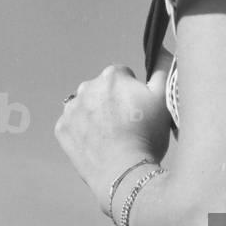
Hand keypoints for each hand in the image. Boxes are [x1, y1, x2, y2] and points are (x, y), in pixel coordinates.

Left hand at [54, 65, 170, 214]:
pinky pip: (72, 125)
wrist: (123, 173)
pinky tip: (96, 144)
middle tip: (126, 125)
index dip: (133, 93)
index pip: (123, 76)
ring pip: (85, 106)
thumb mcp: (164, 99)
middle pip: (102, 89)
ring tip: (110, 137)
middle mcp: (87, 86)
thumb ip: (162, 69)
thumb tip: (160, 51)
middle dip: (111, 102)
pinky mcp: (61, 129)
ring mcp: (71, 109)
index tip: (138, 111)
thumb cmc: (147, 136)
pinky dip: (81, 131)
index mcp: (112, 76)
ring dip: (95, 115)